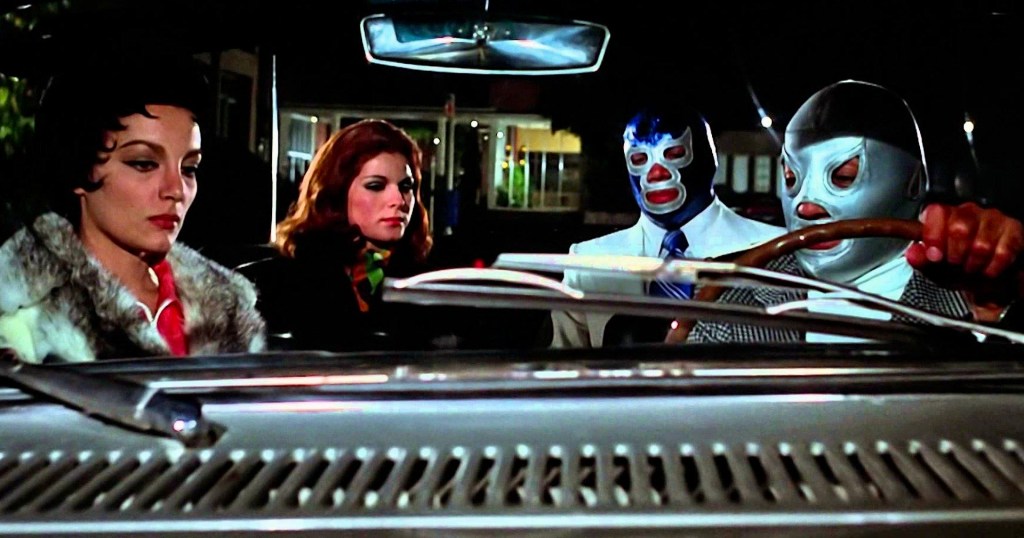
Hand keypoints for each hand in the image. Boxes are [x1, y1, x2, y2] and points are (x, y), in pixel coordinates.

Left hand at [907, 202, 1023, 305]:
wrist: (985, 280)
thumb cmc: (958, 268)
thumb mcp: (934, 267)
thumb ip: (921, 260)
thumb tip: (912, 254)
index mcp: (944, 216)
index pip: (936, 212)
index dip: (934, 235)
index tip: (934, 255)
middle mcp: (968, 212)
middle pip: (959, 228)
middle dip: (955, 255)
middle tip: (955, 265)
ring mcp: (992, 218)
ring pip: (981, 244)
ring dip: (974, 265)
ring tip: (970, 268)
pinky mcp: (1013, 229)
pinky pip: (1002, 252)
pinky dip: (992, 268)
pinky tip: (987, 269)